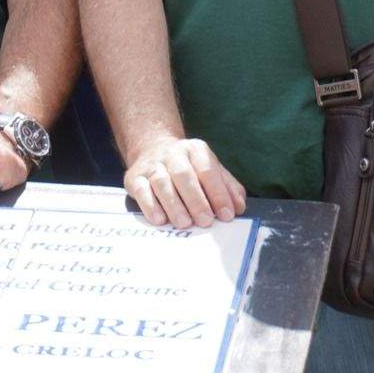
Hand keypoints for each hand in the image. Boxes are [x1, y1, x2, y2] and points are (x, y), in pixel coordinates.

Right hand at [123, 138, 246, 228]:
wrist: (152, 149)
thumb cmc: (189, 168)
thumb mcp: (211, 170)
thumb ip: (228, 187)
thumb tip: (239, 207)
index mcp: (196, 150)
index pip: (208, 170)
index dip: (218, 193)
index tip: (227, 214)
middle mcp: (173, 154)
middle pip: (184, 175)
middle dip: (196, 200)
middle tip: (206, 221)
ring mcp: (152, 165)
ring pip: (162, 183)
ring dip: (174, 205)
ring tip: (184, 223)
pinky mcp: (134, 177)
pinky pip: (141, 190)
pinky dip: (150, 206)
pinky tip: (160, 219)